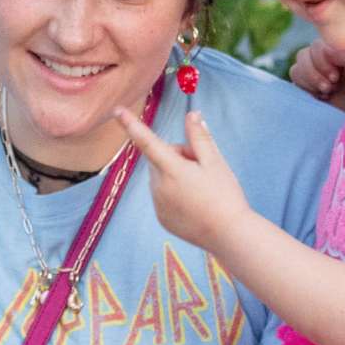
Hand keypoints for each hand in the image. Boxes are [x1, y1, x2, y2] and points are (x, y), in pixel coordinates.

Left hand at [115, 109, 251, 251]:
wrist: (229, 235)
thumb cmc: (224, 195)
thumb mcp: (215, 162)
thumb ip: (200, 137)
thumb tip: (192, 115)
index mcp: (172, 169)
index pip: (146, 141)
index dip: (131, 124)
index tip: (116, 110)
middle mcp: (158, 187)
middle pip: (160, 159)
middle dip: (177, 157)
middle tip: (202, 168)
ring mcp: (158, 204)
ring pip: (161, 178)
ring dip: (175, 176)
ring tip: (201, 190)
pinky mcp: (162, 218)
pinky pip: (163, 197)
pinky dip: (175, 195)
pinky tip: (195, 204)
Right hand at [289, 41, 344, 111]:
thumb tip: (328, 49)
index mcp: (338, 50)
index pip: (316, 46)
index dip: (322, 62)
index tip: (336, 77)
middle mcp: (323, 59)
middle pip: (302, 55)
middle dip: (313, 74)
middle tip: (330, 87)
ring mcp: (314, 73)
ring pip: (295, 70)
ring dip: (309, 82)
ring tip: (327, 92)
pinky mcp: (308, 87)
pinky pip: (295, 84)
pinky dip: (306, 91)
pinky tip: (322, 97)